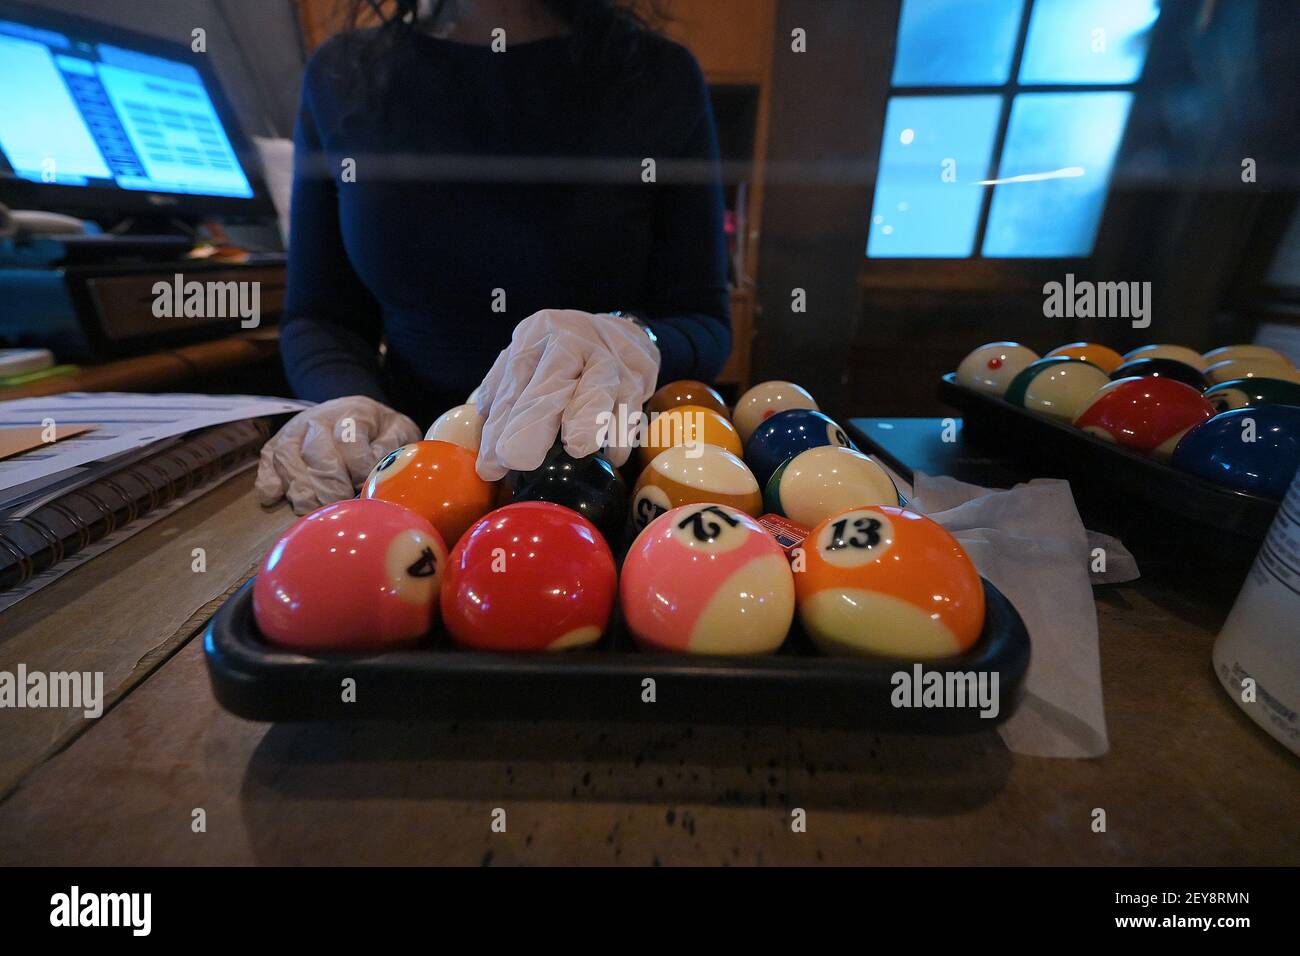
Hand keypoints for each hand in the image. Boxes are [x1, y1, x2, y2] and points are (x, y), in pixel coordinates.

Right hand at [255, 396, 421, 514]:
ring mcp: (294, 432)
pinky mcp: (275, 446)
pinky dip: (269, 483)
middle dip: (330, 486)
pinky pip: (266, 464)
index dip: (359, 469)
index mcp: (353, 411)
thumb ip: (394, 446)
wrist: (353, 414)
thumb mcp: (398, 430)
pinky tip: (276, 498)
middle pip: (317, 454)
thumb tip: (379, 468)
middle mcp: (318, 419)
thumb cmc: (380, 430)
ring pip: (289, 460)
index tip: (366, 486)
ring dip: (302, 490)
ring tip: (315, 509)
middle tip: (341, 505)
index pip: (350, 441)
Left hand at [474, 309, 659, 480]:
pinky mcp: (638, 377)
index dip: (501, 424)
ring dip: (588, 418)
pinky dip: (621, 433)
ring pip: (599, 386)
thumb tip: (486, 433)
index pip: (515, 381)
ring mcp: (609, 358)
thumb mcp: (529, 355)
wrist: (623, 333)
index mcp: (538, 334)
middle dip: (534, 421)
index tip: (491, 462)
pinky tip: (611, 455)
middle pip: (553, 381)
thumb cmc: (565, 353)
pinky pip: (630, 407)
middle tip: (516, 457)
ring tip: (577, 447)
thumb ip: (504, 389)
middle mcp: (573, 341)